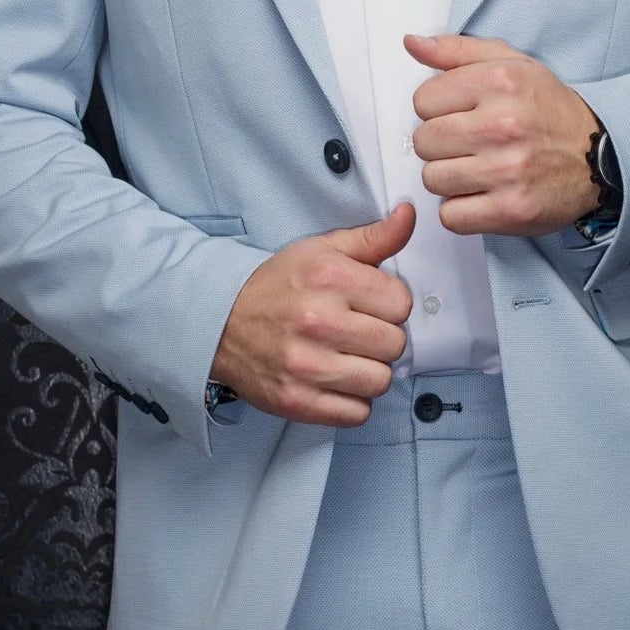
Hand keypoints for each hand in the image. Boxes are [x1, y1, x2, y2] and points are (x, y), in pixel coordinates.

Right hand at [209, 202, 416, 426]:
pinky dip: (352, 401)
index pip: (401, 303)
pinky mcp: (297, 401)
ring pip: (380, 381)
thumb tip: (408, 215)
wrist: (220, 321)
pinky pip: (357, 413)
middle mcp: (318, 321)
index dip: (389, 304)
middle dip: (381, 338)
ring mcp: (307, 365)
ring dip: (369, 372)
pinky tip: (335, 380)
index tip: (370, 305)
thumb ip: (374, 237)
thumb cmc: (276, 286)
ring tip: (347, 357)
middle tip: (357, 331)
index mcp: (329, 277)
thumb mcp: (323, 250)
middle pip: (394, 345)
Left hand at [405, 32, 602, 237]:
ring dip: (448, 178)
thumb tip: (412, 44)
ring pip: (432, 179)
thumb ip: (456, 51)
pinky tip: (482, 194)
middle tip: (469, 143)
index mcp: (498, 81)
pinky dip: (461, 210)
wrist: (600, 155)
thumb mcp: (510, 63)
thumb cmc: (549, 109)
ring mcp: (506, 170)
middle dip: (440, 144)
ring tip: (477, 168)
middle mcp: (501, 124)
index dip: (437, 109)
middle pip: (423, 142)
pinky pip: (451, 217)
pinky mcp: (511, 210)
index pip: (422, 100)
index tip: (460, 114)